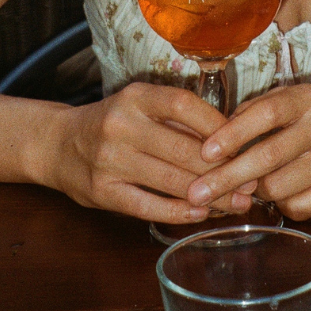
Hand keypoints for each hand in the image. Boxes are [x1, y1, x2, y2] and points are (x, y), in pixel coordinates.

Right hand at [38, 82, 259, 223]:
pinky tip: (200, 213)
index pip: (184, 105)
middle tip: (251, 182)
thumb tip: (232, 138)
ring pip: (171, 180)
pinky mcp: (103, 192)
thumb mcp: (140, 107)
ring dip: (209, 195)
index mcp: (136, 97)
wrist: (59, 144)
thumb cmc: (113, 123)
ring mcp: (110, 160)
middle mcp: (121, 124)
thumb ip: (177, 119)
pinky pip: (149, 205)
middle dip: (223, 169)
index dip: (217, 125)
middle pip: (183, 148)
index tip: (243, 142)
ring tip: (235, 203)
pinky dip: (178, 211)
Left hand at [186, 84, 310, 220]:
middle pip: (267, 157)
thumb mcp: (301, 95)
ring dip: (255, 191)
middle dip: (226, 178)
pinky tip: (280, 193)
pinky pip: (301, 206)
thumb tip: (218, 133)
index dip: (231, 133)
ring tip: (246, 186)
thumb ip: (262, 109)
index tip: (205, 152)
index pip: (264, 113)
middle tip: (196, 193)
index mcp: (307, 98)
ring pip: (280, 187)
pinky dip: (282, 204)